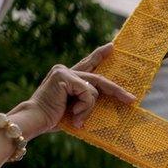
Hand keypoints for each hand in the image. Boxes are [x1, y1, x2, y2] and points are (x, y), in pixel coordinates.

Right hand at [11, 43, 135, 138]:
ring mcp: (65, 72)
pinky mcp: (65, 77)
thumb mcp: (76, 107)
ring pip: (94, 89)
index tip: (111, 47)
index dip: (100, 56)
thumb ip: (88, 100)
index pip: (89, 65)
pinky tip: (72, 112)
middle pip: (99, 78)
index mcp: (68, 77)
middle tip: (131, 99)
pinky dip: (84, 107)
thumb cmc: (55, 118)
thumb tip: (106, 99)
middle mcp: (66, 71)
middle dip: (116, 90)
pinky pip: (88, 93)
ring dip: (89, 108)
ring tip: (76, 117)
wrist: (36, 120)